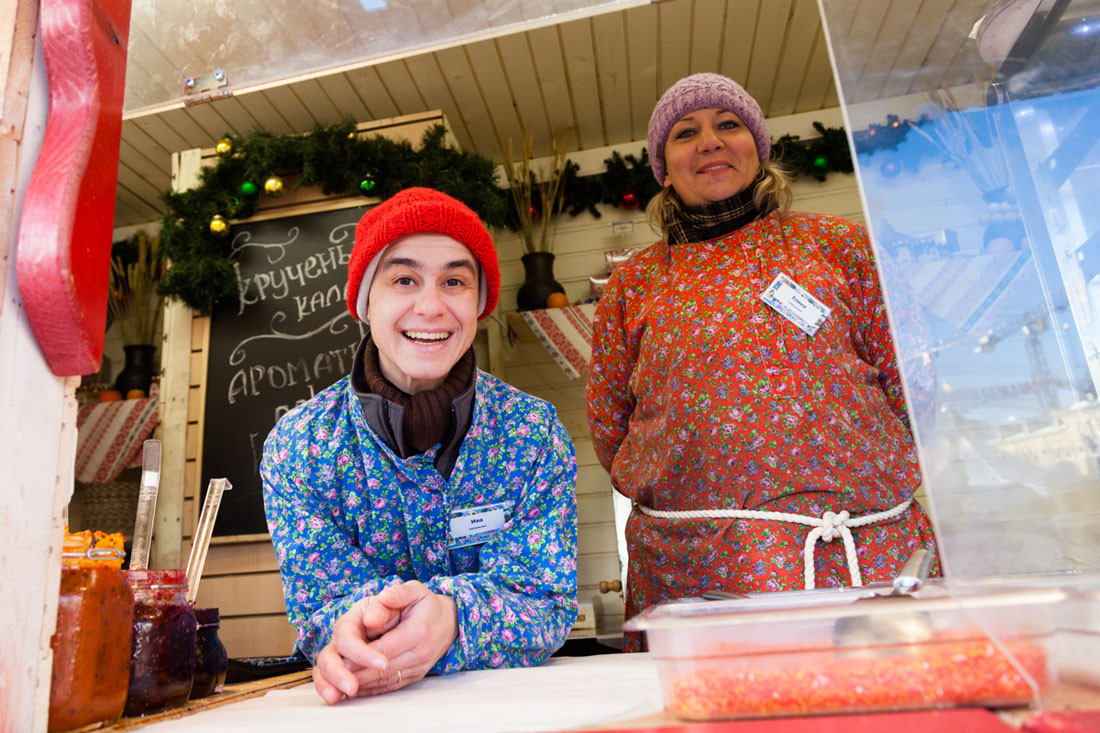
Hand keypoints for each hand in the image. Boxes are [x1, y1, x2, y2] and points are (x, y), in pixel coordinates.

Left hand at [311, 581, 458, 703]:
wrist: (450, 621)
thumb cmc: (426, 604)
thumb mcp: (415, 590)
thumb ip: (397, 594)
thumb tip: (378, 606)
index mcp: (418, 631)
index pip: (385, 649)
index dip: (362, 655)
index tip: (343, 657)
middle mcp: (419, 654)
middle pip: (382, 670)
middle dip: (355, 673)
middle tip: (333, 672)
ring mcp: (417, 668)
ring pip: (383, 682)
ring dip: (359, 684)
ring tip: (337, 682)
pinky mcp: (413, 677)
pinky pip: (388, 687)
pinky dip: (369, 689)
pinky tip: (353, 686)